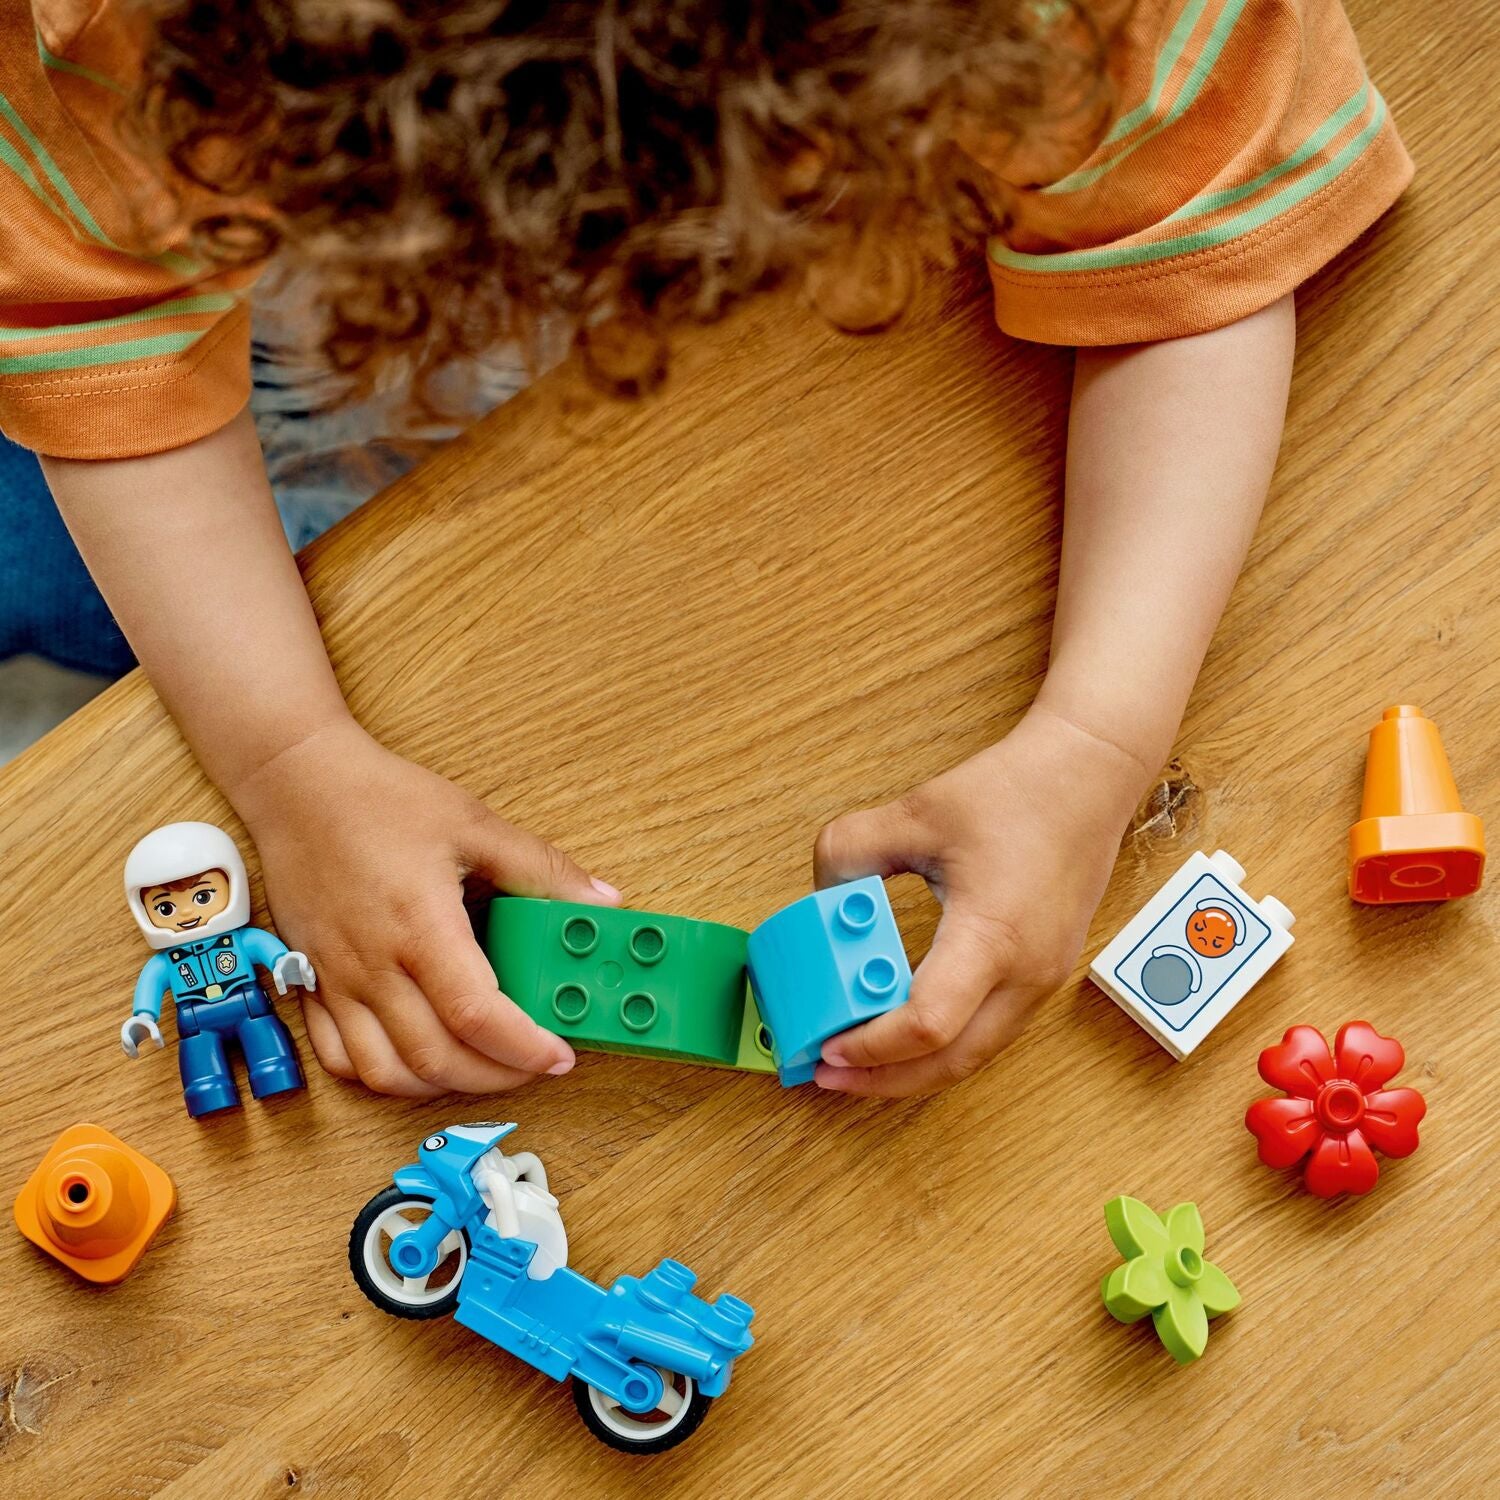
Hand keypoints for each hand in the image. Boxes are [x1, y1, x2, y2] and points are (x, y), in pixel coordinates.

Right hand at [121, 1014, 162, 1057]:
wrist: (143, 1020)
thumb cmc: (148, 1023)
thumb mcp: (153, 1027)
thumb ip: (156, 1034)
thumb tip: (161, 1047)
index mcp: (128, 1026)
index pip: (125, 1038)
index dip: (130, 1045)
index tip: (136, 1051)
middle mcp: (125, 1032)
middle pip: (124, 1043)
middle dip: (129, 1051)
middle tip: (136, 1056)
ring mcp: (126, 1037)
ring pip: (125, 1047)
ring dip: (129, 1053)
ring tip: (136, 1056)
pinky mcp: (129, 1041)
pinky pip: (127, 1048)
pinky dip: (131, 1052)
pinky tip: (136, 1055)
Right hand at [232, 719, 620, 1097]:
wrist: (298, 785)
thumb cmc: (381, 800)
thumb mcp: (475, 824)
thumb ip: (541, 869)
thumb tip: (601, 902)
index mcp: (420, 924)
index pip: (476, 1014)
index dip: (524, 1048)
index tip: (560, 1056)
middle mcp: (374, 964)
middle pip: (436, 1058)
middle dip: (496, 1077)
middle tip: (534, 1065)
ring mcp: (337, 980)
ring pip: (386, 1072)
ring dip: (442, 1085)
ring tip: (484, 1065)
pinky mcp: (311, 983)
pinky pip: (342, 1059)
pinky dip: (385, 1074)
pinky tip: (420, 1058)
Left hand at [811, 707, 1148, 1096]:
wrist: (1089, 777)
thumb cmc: (1016, 792)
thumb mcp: (915, 812)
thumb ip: (851, 852)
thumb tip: (822, 899)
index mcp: (993, 934)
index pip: (929, 1023)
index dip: (873, 1048)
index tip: (827, 1046)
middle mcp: (1027, 972)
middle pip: (952, 1061)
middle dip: (884, 1080)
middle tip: (827, 1074)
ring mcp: (1043, 980)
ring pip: (975, 1055)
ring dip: (914, 1068)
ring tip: (856, 1061)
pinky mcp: (1045, 975)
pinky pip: (991, 1031)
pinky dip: (944, 1045)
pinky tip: (904, 1031)